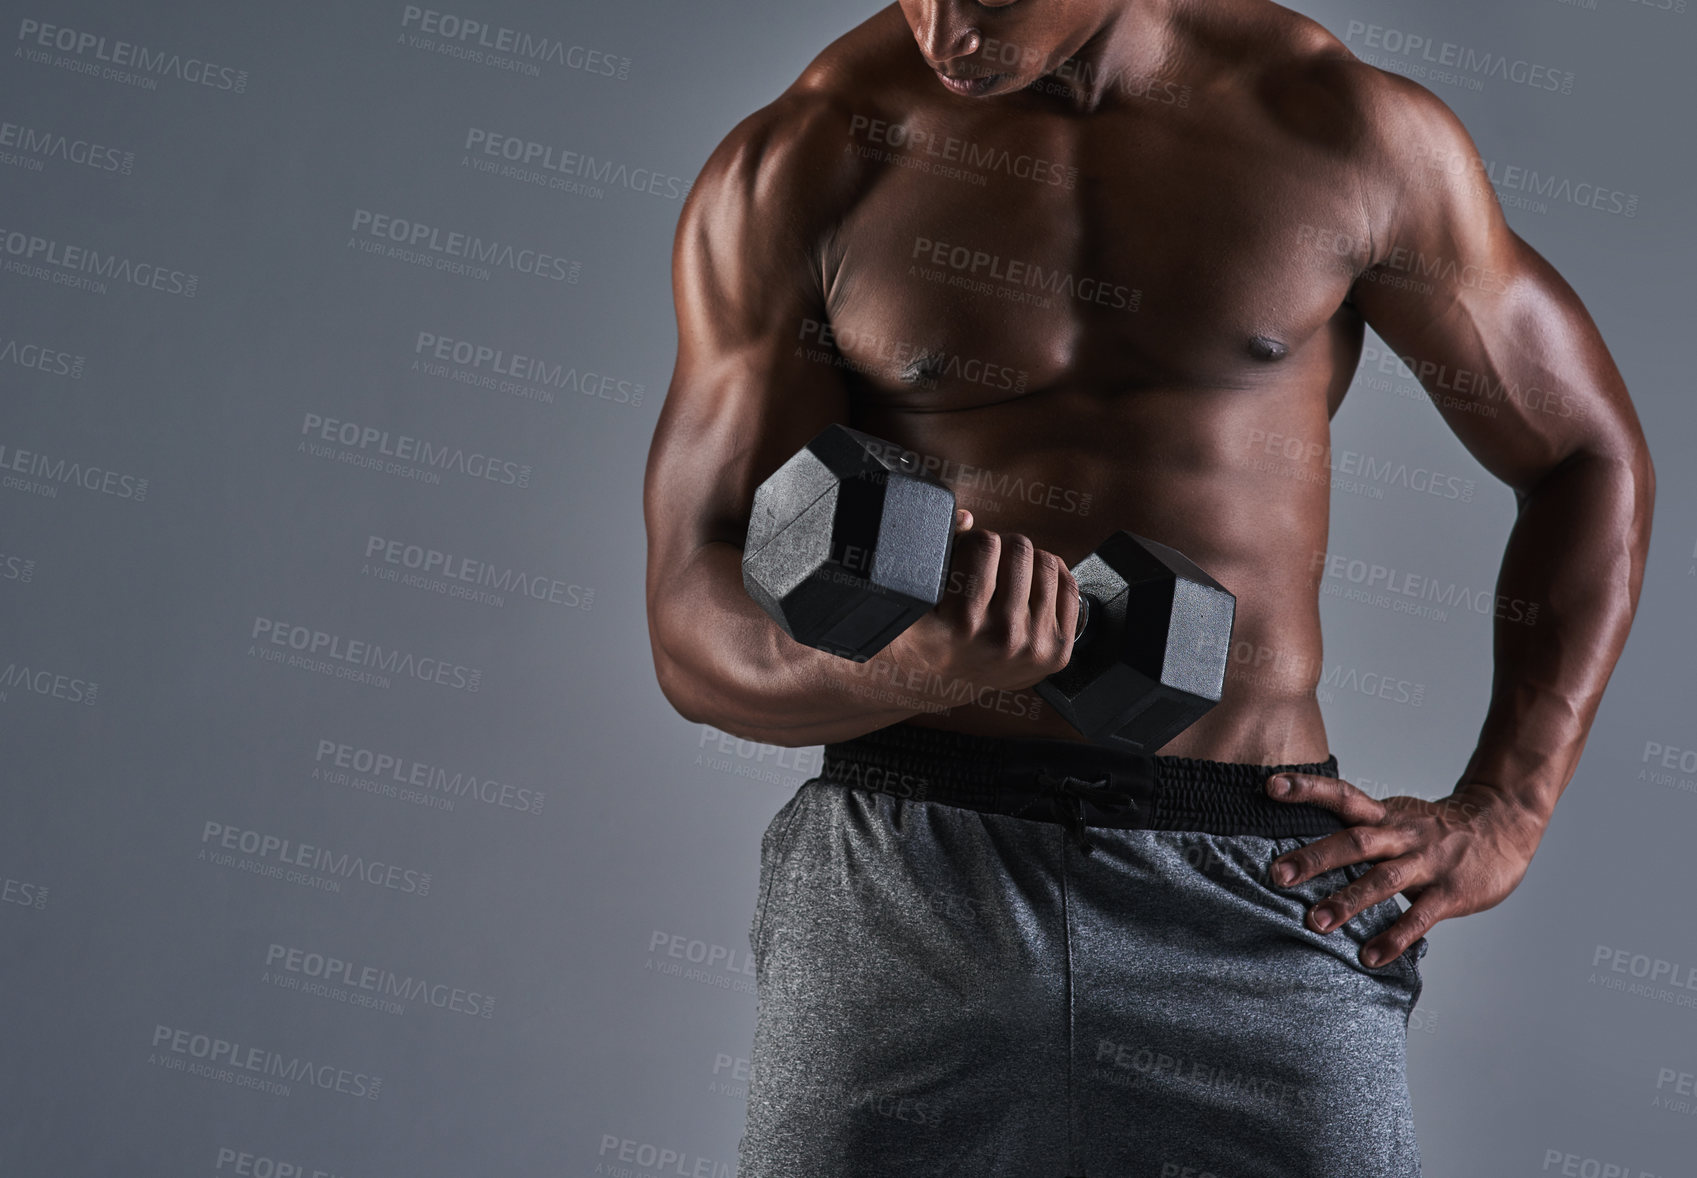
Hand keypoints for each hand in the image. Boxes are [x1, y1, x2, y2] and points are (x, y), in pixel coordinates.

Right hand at [891, 508, 1080, 693]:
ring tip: (1008, 578)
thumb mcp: (922, 591)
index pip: (984, 543)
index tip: (967, 557)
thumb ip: (939, 547)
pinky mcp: (1057, 651)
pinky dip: (1051, 578)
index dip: (973, 542)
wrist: (950, 676)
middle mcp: (1000, 637)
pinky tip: (1031, 587)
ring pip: (1046, 562)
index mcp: (960, 621)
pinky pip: (1068, 587)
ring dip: (1026, 563)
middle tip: (989, 566)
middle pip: (1019, 548)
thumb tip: (968, 518)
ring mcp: (1032, 646)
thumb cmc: (935, 627)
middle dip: (1002, 549)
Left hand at [1262, 771, 1546, 967]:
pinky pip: (1419, 918)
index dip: (1308, 789)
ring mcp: (1427, 864)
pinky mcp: (1451, 892)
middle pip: (1355, 842)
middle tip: (1277, 875)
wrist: (1504, 826)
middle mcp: (1402, 835)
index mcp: (1385, 816)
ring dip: (1348, 901)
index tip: (1270, 786)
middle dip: (1315, 858)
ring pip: (1383, 880)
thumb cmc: (1435, 830)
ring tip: (1315, 923)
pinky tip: (1369, 957)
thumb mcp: (1395, 818)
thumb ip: (1357, 830)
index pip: (1342, 795)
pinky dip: (1393, 938)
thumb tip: (1302, 845)